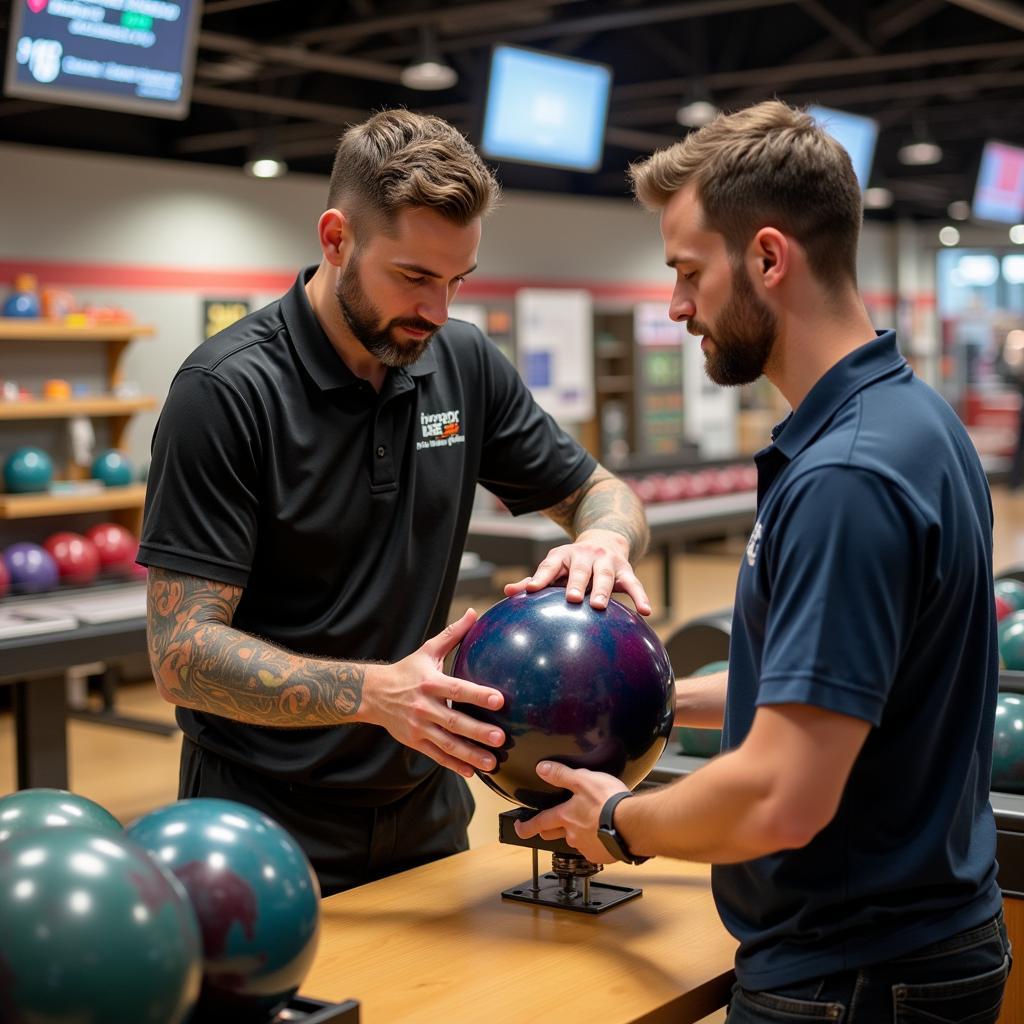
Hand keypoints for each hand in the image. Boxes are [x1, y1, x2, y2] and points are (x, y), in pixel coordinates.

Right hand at [363, 609, 504, 778]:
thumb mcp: (427, 651)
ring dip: (470, 754)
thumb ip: (452, 634)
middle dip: (478, 731)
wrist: (372, 694)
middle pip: (454, 721)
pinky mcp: (415, 742)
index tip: (499, 700)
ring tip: (492, 763)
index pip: (457, 689)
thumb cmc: (406, 671)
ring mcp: (419, 727)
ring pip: (447, 744)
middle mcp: (424, 707)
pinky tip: (472, 772)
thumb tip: (474, 613)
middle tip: (501, 738)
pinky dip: (454, 765)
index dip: (478, 695)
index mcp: (430, 683)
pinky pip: (437, 756)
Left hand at [503, 528, 651, 613]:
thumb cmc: (573, 564)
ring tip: (599, 606)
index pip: (550, 565)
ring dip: (603, 590)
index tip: (531, 589)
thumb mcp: (554, 567)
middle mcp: (586, 556)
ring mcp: (607, 562)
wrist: (604, 540)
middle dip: (577, 583)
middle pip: (581, 570)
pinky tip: (646, 611)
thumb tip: (507, 592)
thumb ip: (535, 581)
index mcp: (563, 556)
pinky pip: (634, 584)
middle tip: (571, 598)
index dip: (540, 577)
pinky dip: (641, 596)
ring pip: (606, 576)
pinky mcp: (626, 570)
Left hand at [513, 761, 628, 862]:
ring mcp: (586, 847)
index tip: (520, 827)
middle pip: (553, 835)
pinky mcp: (602, 855)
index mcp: (565, 817)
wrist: (633, 825)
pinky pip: (594, 849)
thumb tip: (542, 769)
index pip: (539, 823)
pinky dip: (596, 842)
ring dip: (578, 833)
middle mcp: (572, 835)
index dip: (526, 825)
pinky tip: (604, 832)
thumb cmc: (609, 803)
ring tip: (590, 822)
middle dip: (549, 830)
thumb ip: (561, 774)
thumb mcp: (583, 780)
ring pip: (575, 841)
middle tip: (550, 826)